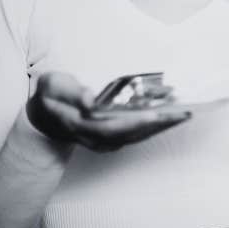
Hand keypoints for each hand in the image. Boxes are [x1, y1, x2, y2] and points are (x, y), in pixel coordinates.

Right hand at [26, 71, 190, 151]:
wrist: (45, 118)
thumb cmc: (50, 97)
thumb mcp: (52, 85)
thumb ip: (70, 92)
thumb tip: (91, 99)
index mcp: (77, 122)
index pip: (108, 126)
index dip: (132, 122)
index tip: (154, 115)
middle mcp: (92, 137)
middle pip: (130, 134)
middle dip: (157, 124)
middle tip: (182, 113)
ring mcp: (102, 142)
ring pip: (136, 137)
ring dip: (160, 128)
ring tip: (183, 115)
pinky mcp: (111, 141)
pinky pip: (136, 136)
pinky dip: (154, 128)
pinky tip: (168, 119)